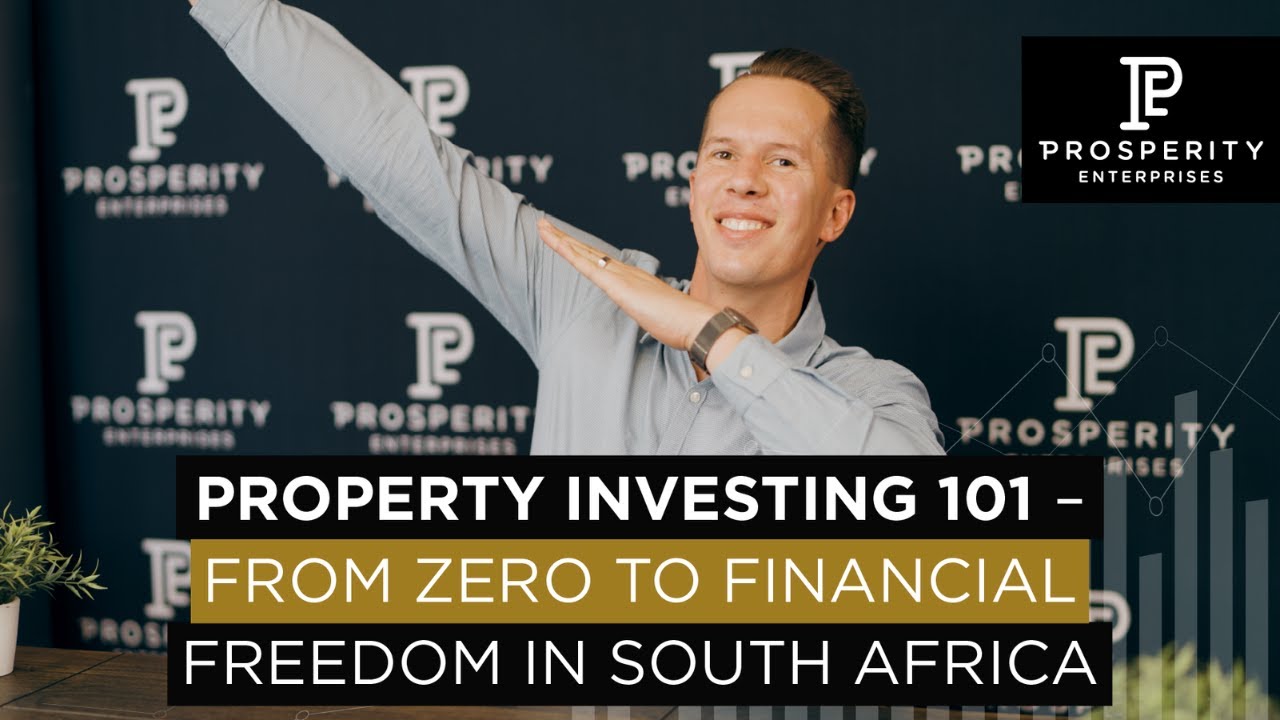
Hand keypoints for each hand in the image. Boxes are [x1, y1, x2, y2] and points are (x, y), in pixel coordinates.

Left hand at [537, 217, 718, 351]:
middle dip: (564, 238)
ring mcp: (622, 277)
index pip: (601, 262)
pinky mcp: (619, 287)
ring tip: (541, 226)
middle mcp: (626, 272)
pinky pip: (588, 267)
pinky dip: (570, 254)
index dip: (581, 251)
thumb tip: (652, 319)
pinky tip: (557, 244)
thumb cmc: (682, 324)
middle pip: (588, 251)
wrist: (697, 324)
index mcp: (633, 280)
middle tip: (543, 224)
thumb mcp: (658, 317)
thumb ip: (651, 313)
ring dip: (560, 240)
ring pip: (584, 253)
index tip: (566, 243)